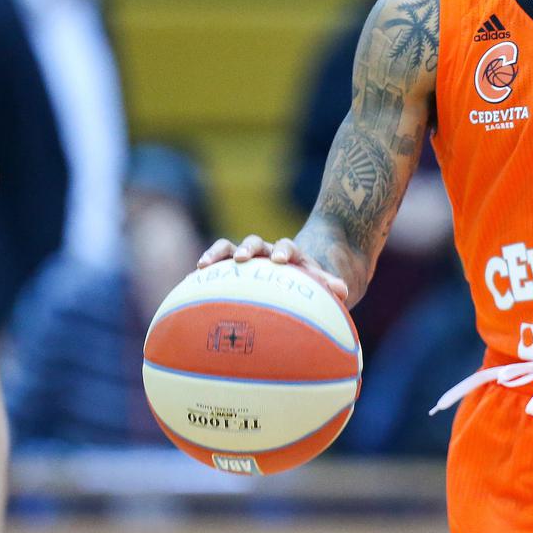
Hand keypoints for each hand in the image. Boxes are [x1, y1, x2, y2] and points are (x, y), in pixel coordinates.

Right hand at [199, 234, 349, 303]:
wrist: (302, 273)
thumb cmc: (314, 283)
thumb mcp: (325, 284)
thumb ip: (331, 285)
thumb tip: (344, 291)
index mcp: (291, 255)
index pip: (288, 246)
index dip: (284, 251)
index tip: (280, 260)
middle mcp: (268, 252)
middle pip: (257, 242)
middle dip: (248, 247)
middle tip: (242, 257)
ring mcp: (249, 259)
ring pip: (231, 248)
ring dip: (219, 254)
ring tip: (203, 266)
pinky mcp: (233, 268)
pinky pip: (217, 265)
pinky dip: (206, 268)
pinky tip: (189, 280)